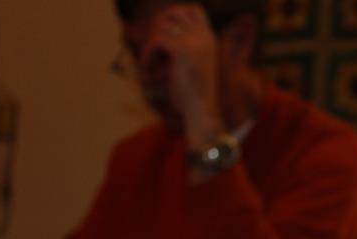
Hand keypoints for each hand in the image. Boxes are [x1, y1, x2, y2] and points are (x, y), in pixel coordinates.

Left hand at [140, 3, 224, 144]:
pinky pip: (155, 41)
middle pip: (173, 14)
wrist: (202, 111)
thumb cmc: (195, 93)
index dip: (175, 15)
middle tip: (154, 50)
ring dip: (151, 45)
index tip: (164, 34)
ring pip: (161, 27)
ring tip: (151, 63)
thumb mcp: (193, 63)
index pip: (194, 10)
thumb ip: (184, 44)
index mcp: (209, 39)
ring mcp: (193, 41)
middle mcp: (203, 36)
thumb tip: (162, 25)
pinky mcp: (181, 49)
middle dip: (158, 29)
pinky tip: (148, 70)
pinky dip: (147, 55)